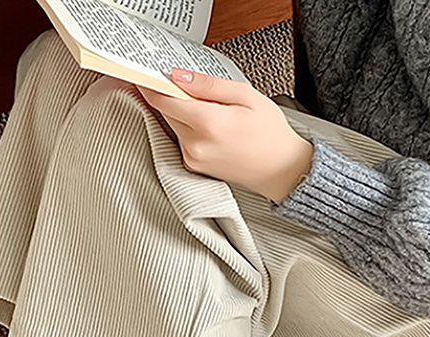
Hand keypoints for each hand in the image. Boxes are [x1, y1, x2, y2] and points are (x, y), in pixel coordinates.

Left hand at [137, 69, 313, 203]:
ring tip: (212, 110)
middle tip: (191, 87)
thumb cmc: (270, 134)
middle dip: (172, 95)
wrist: (281, 170)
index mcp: (208, 124)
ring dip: (183, 113)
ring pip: (173, 125)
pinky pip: (181, 139)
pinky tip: (212, 128)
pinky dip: (189, 128)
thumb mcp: (245, 96)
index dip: (152, 83)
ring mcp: (193, 158)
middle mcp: (195, 145)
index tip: (148, 73)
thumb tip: (178, 76)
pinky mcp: (194, 166)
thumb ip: (208, 85)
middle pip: (166, 111)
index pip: (162, 99)